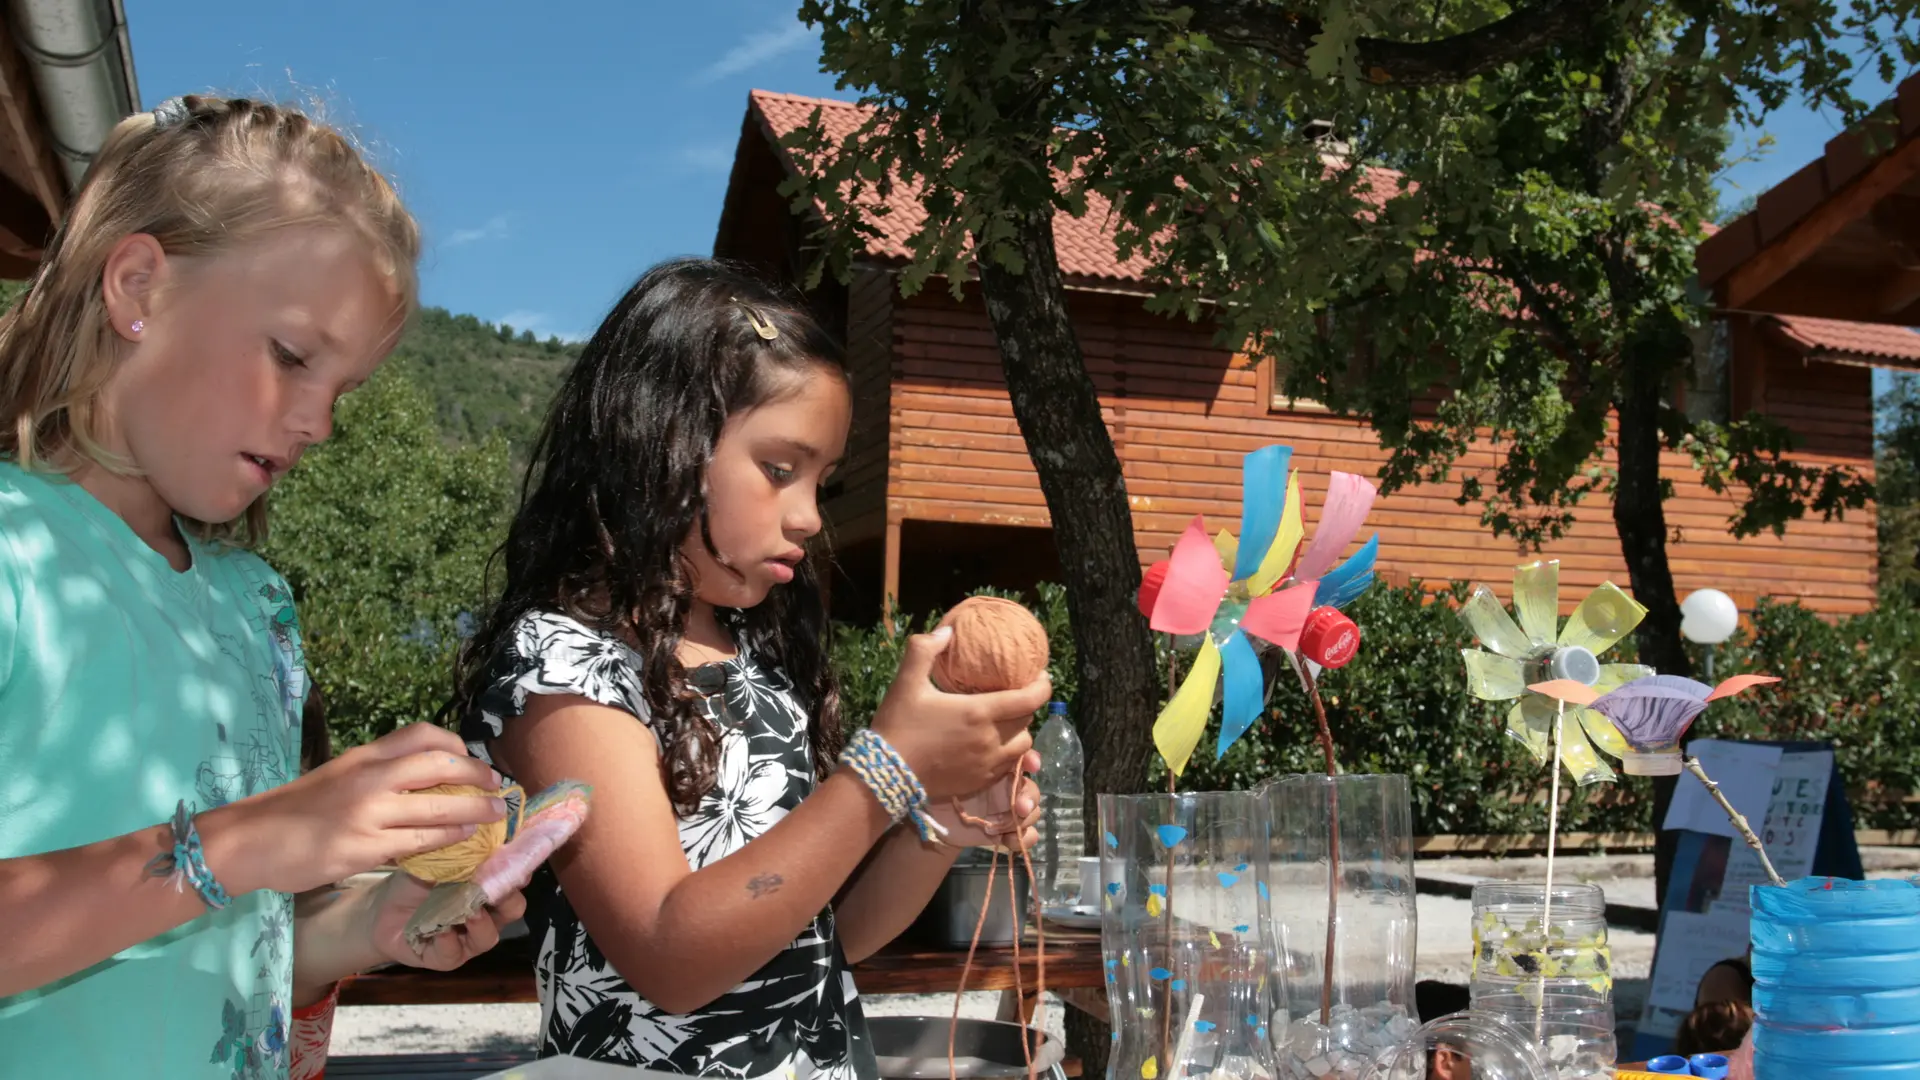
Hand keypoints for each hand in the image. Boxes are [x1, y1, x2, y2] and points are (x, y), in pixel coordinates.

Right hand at [203, 724, 507, 895]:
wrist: (249, 840)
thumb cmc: (294, 810)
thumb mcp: (338, 775)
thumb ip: (376, 773)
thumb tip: (424, 776)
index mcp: (363, 756)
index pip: (422, 734)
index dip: (456, 744)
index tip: (472, 758)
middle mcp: (369, 778)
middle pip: (441, 763)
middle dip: (477, 774)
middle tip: (496, 785)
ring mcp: (368, 813)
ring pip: (439, 806)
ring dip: (474, 810)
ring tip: (493, 814)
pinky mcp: (364, 848)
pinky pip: (420, 841)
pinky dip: (449, 838)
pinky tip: (463, 839)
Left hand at [292, 871, 529, 1005]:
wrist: (382, 911)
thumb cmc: (416, 881)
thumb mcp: (437, 860)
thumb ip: (460, 852)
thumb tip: (477, 825)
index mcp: (489, 888)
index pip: (515, 879)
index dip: (518, 870)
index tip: (514, 859)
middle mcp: (486, 914)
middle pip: (513, 909)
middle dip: (508, 899)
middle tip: (495, 886)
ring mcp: (467, 939)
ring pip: (488, 937)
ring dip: (481, 924)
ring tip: (470, 912)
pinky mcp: (445, 958)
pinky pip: (454, 955)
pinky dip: (449, 942)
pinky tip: (441, 930)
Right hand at [871, 627, 1049, 798]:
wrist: (884, 775)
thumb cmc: (897, 726)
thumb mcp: (906, 682)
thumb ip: (924, 650)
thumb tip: (947, 631)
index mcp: (980, 712)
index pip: (1030, 699)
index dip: (1043, 686)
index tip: (1040, 676)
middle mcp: (991, 740)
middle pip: (1028, 722)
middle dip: (1027, 707)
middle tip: (1015, 695)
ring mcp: (987, 765)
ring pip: (1022, 747)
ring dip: (1019, 732)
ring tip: (1005, 722)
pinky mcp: (979, 783)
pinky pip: (1008, 767)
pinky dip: (1007, 754)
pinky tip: (991, 745)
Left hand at [928, 752, 1042, 850]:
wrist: (938, 821)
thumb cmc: (945, 789)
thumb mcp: (954, 771)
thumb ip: (972, 762)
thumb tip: (986, 750)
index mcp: (1000, 769)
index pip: (1023, 759)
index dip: (1032, 760)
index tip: (1032, 766)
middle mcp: (1010, 788)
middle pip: (1032, 790)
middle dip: (1029, 799)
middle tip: (1020, 808)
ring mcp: (1012, 811)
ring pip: (1034, 813)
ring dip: (1022, 822)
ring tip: (998, 828)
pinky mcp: (1010, 832)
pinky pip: (1029, 835)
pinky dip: (1023, 839)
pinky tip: (1006, 841)